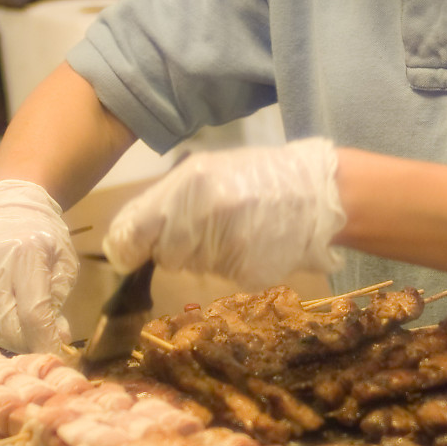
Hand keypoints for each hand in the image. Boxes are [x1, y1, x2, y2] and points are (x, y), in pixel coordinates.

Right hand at [0, 180, 77, 351]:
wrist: (7, 205)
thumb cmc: (42, 236)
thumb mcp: (63, 263)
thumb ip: (59, 302)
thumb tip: (58, 340)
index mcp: (26, 253)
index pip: (32, 314)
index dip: (43, 340)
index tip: (52, 348)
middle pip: (1, 325)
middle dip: (21, 341)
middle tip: (33, 337)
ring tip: (12, 316)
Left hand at [105, 138, 344, 287]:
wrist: (321, 195)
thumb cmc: (261, 177)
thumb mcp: (210, 170)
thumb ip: (167, 200)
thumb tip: (125, 239)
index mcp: (191, 185)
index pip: (135, 229)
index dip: (128, 245)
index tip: (128, 253)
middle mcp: (205, 216)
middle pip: (164, 254)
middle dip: (174, 246)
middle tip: (204, 228)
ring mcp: (228, 248)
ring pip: (193, 266)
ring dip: (204, 254)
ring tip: (235, 230)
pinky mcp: (246, 273)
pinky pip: (222, 276)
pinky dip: (231, 264)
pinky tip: (252, 243)